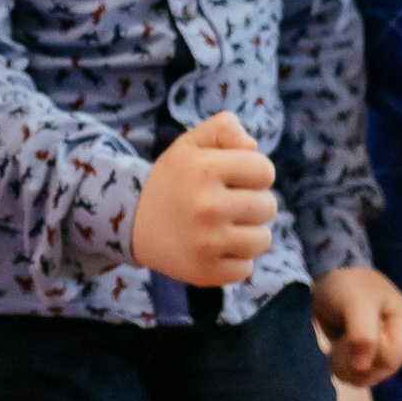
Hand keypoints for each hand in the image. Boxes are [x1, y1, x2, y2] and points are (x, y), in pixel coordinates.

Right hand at [131, 112, 276, 286]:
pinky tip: (215, 248)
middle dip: (253, 202)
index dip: (253, 172)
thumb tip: (253, 147)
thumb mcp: (191, 143)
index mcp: (206, 168)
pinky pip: (247, 268)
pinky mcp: (205, 272)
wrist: (132, 222)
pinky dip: (235, 260)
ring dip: (249, 232)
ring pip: (263, 239)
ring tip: (224, 226)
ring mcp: (207, 243)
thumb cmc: (174, 180)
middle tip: (226, 203)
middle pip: (269, 206)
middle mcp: (208, 206)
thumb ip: (224, 128)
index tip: (233, 178)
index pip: (265, 171)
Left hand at [310, 267, 401, 386]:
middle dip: (353, 360)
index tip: (349, 334)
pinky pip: (358, 377)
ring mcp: (388, 354)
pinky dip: (343, 367)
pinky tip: (338, 350)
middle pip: (378, 372)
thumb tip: (362, 367)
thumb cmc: (348, 284)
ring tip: (339, 341)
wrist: (333, 276)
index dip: (364, 353)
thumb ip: (363, 334)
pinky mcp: (372, 359)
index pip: (389, 360)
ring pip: (367, 378)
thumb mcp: (356, 303)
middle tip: (340, 338)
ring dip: (346, 365)